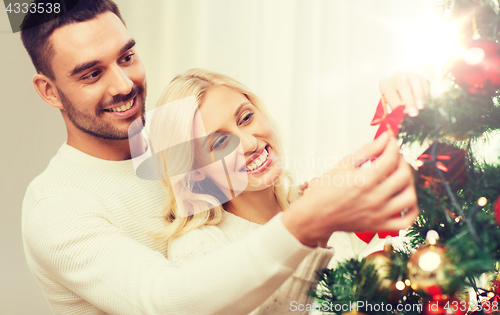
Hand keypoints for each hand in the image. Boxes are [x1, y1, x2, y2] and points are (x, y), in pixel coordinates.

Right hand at [282, 132, 418, 246]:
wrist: (314, 216)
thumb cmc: (324, 190)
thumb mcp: (343, 164)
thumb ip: (367, 150)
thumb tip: (385, 137)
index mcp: (364, 180)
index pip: (391, 158)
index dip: (394, 146)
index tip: (391, 141)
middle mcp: (374, 198)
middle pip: (404, 176)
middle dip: (402, 161)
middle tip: (394, 158)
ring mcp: (379, 214)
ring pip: (410, 197)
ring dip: (409, 184)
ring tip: (399, 177)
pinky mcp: (379, 226)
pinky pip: (406, 222)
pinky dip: (411, 211)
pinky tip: (404, 199)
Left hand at [379, 71, 429, 116]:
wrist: (403, 96)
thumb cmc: (396, 103)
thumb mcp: (393, 106)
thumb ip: (397, 110)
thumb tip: (405, 115)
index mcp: (385, 84)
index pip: (390, 93)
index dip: (397, 103)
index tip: (404, 113)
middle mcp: (396, 76)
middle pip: (402, 84)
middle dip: (409, 99)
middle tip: (414, 112)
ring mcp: (409, 75)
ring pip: (415, 81)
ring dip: (419, 95)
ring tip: (421, 107)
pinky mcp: (420, 77)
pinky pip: (424, 82)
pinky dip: (425, 93)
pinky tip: (425, 102)